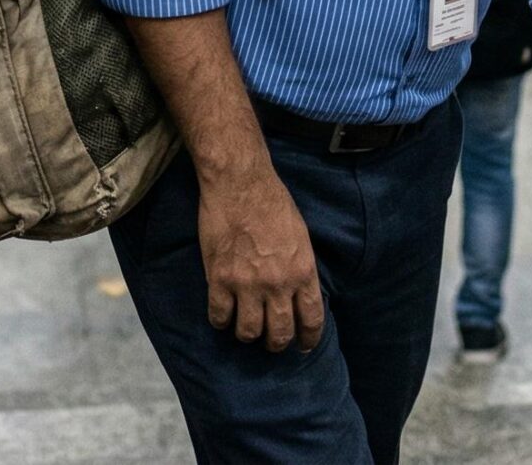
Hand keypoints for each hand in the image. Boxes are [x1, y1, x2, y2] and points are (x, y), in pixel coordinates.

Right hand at [197, 170, 323, 353]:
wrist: (240, 184)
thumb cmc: (274, 203)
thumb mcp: (301, 237)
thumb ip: (300, 269)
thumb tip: (298, 293)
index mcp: (303, 272)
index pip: (311, 320)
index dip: (308, 339)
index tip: (303, 347)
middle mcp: (278, 284)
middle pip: (280, 334)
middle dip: (277, 343)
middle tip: (271, 341)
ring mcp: (247, 284)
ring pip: (249, 332)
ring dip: (248, 334)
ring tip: (245, 328)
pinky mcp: (220, 279)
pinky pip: (219, 316)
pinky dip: (221, 321)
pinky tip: (223, 315)